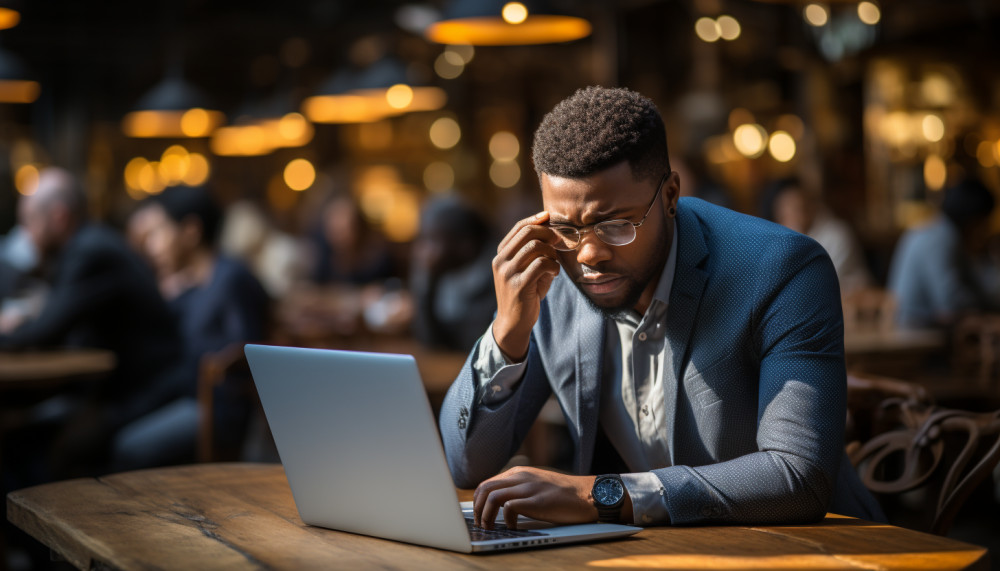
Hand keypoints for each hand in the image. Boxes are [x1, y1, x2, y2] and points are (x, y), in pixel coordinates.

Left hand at [472, 466, 596, 529]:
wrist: (587, 494)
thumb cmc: (563, 494)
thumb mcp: (536, 484)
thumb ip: (519, 488)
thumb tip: (499, 503)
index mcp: (519, 472)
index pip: (487, 483)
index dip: (478, 501)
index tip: (478, 515)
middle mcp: (521, 477)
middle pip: (485, 488)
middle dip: (477, 509)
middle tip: (481, 524)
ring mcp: (528, 488)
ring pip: (492, 497)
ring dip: (486, 515)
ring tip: (490, 528)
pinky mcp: (536, 501)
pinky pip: (509, 508)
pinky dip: (505, 520)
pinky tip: (512, 528)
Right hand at [491, 212, 560, 360]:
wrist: (513, 322)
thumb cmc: (524, 294)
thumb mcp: (525, 270)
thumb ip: (534, 252)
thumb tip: (552, 230)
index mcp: (501, 255)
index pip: (518, 228)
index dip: (535, 219)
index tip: (548, 217)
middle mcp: (501, 261)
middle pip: (527, 232)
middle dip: (547, 233)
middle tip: (558, 241)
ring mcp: (508, 273)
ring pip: (535, 247)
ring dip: (551, 252)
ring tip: (554, 263)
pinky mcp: (519, 285)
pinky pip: (542, 264)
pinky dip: (553, 266)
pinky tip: (554, 274)